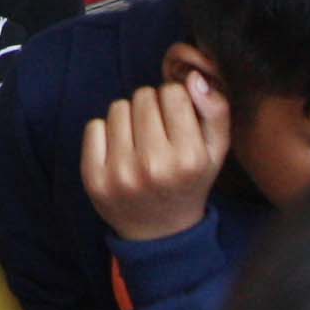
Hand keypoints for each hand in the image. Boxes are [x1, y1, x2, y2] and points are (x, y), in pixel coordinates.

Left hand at [82, 69, 230, 243]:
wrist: (160, 232)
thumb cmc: (190, 182)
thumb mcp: (215, 151)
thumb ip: (215, 110)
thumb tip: (192, 77)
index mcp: (188, 158)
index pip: (172, 93)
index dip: (175, 101)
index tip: (176, 121)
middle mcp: (153, 166)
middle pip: (143, 96)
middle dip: (151, 107)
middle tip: (157, 133)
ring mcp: (120, 174)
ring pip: (118, 107)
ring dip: (129, 118)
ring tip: (139, 143)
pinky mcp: (94, 179)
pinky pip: (93, 126)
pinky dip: (105, 133)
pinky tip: (119, 153)